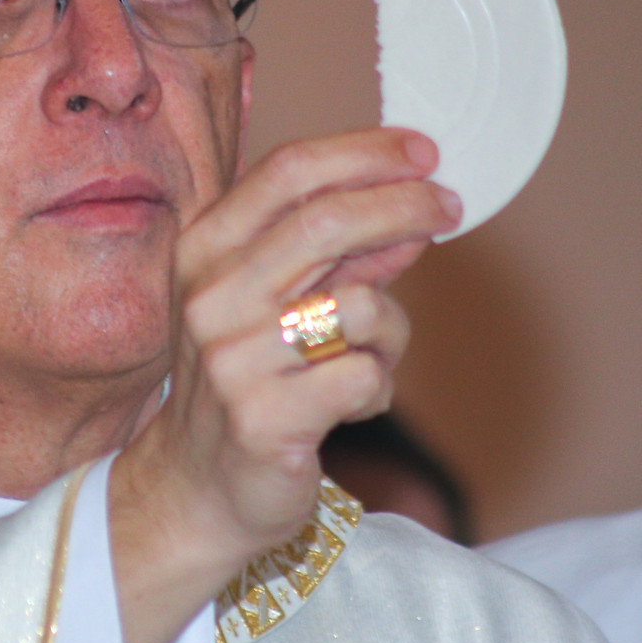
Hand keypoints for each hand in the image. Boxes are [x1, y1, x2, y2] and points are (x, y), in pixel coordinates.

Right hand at [108, 128, 459, 642]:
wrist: (192, 491)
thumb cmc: (243, 382)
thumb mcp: (271, 301)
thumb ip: (333, 253)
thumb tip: (411, 203)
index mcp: (202, 250)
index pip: (289, 172)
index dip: (365, 153)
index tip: (423, 151)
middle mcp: (210, 297)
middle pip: (328, 222)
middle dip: (405, 206)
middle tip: (449, 209)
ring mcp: (232, 359)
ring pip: (362, 306)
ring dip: (391, 331)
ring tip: (371, 360)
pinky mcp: (264, 419)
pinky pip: (365, 377)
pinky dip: (377, 389)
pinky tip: (353, 406)